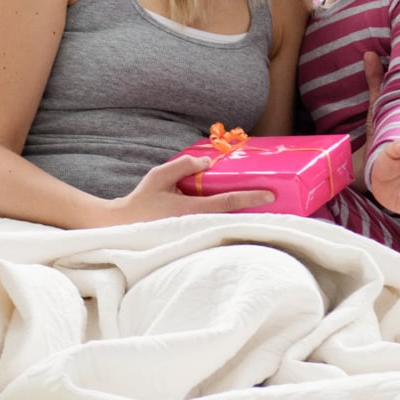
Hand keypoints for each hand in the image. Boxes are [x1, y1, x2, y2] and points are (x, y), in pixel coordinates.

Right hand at [109, 154, 273, 222]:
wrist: (124, 226)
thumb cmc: (142, 201)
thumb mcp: (159, 176)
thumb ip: (183, 166)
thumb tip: (208, 162)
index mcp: (191, 210)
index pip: (227, 203)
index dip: (250, 198)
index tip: (270, 195)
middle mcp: (198, 225)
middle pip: (233, 217)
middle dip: (254, 210)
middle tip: (275, 200)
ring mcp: (196, 234)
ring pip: (227, 224)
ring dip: (244, 216)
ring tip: (262, 205)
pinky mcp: (193, 236)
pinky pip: (216, 227)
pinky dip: (230, 220)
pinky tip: (239, 214)